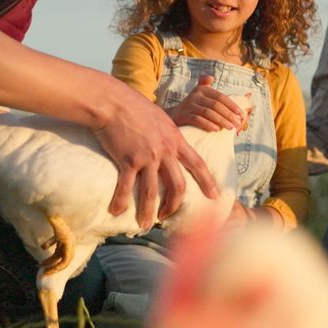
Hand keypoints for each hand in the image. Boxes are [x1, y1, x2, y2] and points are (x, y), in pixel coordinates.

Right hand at [95, 85, 219, 224]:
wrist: (113, 102)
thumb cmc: (134, 107)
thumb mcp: (161, 118)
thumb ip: (168, 134)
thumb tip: (169, 143)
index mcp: (175, 140)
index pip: (198, 164)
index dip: (207, 181)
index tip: (214, 195)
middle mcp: (165, 151)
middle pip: (177, 186)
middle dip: (174, 205)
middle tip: (167, 217)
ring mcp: (147, 157)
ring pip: (151, 192)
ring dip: (147, 211)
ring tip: (145, 225)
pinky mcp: (128, 160)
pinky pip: (125, 187)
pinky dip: (120, 201)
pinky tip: (116, 211)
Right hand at [166, 74, 249, 131]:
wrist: (172, 116)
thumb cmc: (192, 107)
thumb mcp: (200, 95)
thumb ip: (207, 86)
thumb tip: (211, 77)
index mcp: (202, 90)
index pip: (221, 97)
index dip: (232, 105)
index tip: (241, 114)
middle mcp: (195, 95)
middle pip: (216, 105)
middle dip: (229, 115)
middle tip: (237, 124)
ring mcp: (188, 105)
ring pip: (208, 113)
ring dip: (221, 121)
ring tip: (230, 128)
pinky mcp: (182, 116)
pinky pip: (197, 120)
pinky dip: (208, 125)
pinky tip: (216, 130)